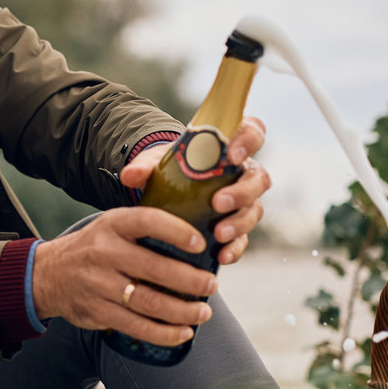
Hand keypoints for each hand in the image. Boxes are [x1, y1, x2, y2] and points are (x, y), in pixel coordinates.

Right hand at [31, 207, 215, 346]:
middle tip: (211, 285)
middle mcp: (103, 252)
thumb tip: (197, 240)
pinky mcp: (97, 311)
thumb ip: (144, 229)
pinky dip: (164, 333)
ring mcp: (98, 284)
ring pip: (148, 302)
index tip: (200, 243)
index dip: (176, 231)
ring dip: (182, 311)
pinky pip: (136, 326)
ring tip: (203, 312)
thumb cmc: (94, 248)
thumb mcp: (111, 226)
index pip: (147, 221)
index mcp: (112, 225)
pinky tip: (183, 332)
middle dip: (190, 280)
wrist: (46, 274)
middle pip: (154, 268)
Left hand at [118, 116, 272, 265]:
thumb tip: (129, 175)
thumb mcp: (155, 163)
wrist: (168, 190)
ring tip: (219, 234)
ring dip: (239, 223)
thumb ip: (144, 166)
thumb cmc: (170, 168)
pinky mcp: (238, 226)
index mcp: (228, 147)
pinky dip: (235, 248)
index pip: (252, 132)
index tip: (232, 154)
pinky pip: (245, 238)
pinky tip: (221, 256)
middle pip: (258, 178)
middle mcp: (243, 173)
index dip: (248, 140)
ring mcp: (245, 201)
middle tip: (218, 203)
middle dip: (242, 191)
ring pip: (255, 209)